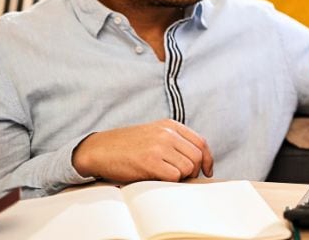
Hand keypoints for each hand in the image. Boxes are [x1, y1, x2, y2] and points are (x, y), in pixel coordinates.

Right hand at [72, 119, 212, 182]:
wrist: (100, 149)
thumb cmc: (127, 145)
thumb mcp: (154, 133)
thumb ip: (175, 141)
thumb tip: (198, 160)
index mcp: (170, 125)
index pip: (201, 143)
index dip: (207, 160)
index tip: (206, 171)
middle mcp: (167, 133)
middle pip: (197, 157)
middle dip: (193, 171)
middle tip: (181, 178)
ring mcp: (159, 146)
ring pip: (188, 168)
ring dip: (180, 177)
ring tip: (165, 176)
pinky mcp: (150, 161)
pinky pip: (174, 176)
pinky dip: (170, 182)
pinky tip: (158, 179)